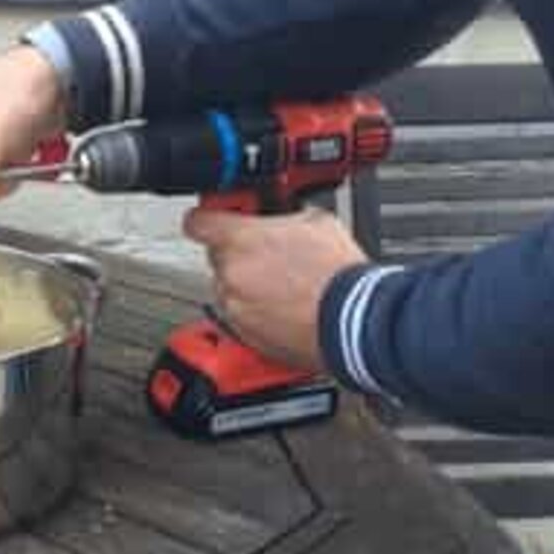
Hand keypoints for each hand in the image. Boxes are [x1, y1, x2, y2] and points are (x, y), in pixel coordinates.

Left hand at [183, 206, 368, 370]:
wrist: (355, 321)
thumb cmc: (339, 275)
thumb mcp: (317, 221)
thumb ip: (284, 217)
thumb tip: (282, 218)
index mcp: (239, 240)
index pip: (198, 222)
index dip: (208, 219)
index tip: (215, 220)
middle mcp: (229, 274)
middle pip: (218, 258)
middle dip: (239, 255)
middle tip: (270, 257)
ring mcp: (234, 307)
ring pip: (230, 290)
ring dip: (249, 287)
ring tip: (287, 288)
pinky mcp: (245, 335)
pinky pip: (242, 317)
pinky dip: (258, 313)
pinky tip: (287, 308)